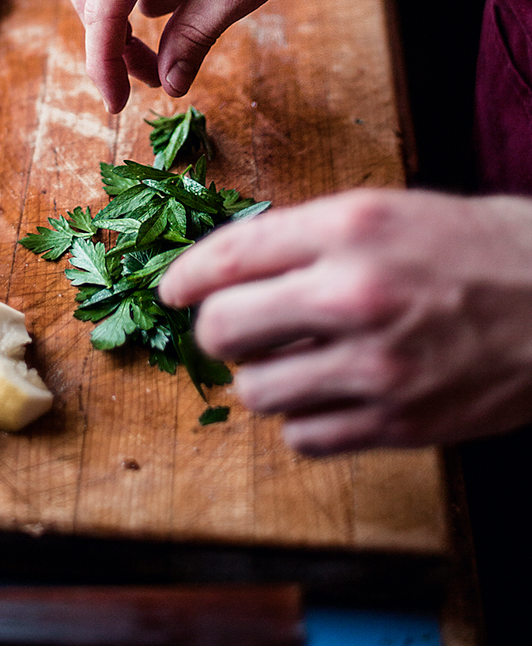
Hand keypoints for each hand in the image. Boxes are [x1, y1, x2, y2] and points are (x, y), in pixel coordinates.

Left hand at [159, 188, 531, 453]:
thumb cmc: (475, 246)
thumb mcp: (386, 210)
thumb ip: (306, 236)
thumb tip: (231, 265)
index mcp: (348, 228)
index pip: (228, 256)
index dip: (184, 276)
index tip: (172, 290)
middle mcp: (353, 295)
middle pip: (223, 329)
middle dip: (213, 329)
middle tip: (228, 328)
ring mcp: (376, 367)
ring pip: (255, 392)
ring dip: (257, 377)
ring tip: (284, 361)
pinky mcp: (398, 423)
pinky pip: (303, 437)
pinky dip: (300, 419)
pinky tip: (323, 394)